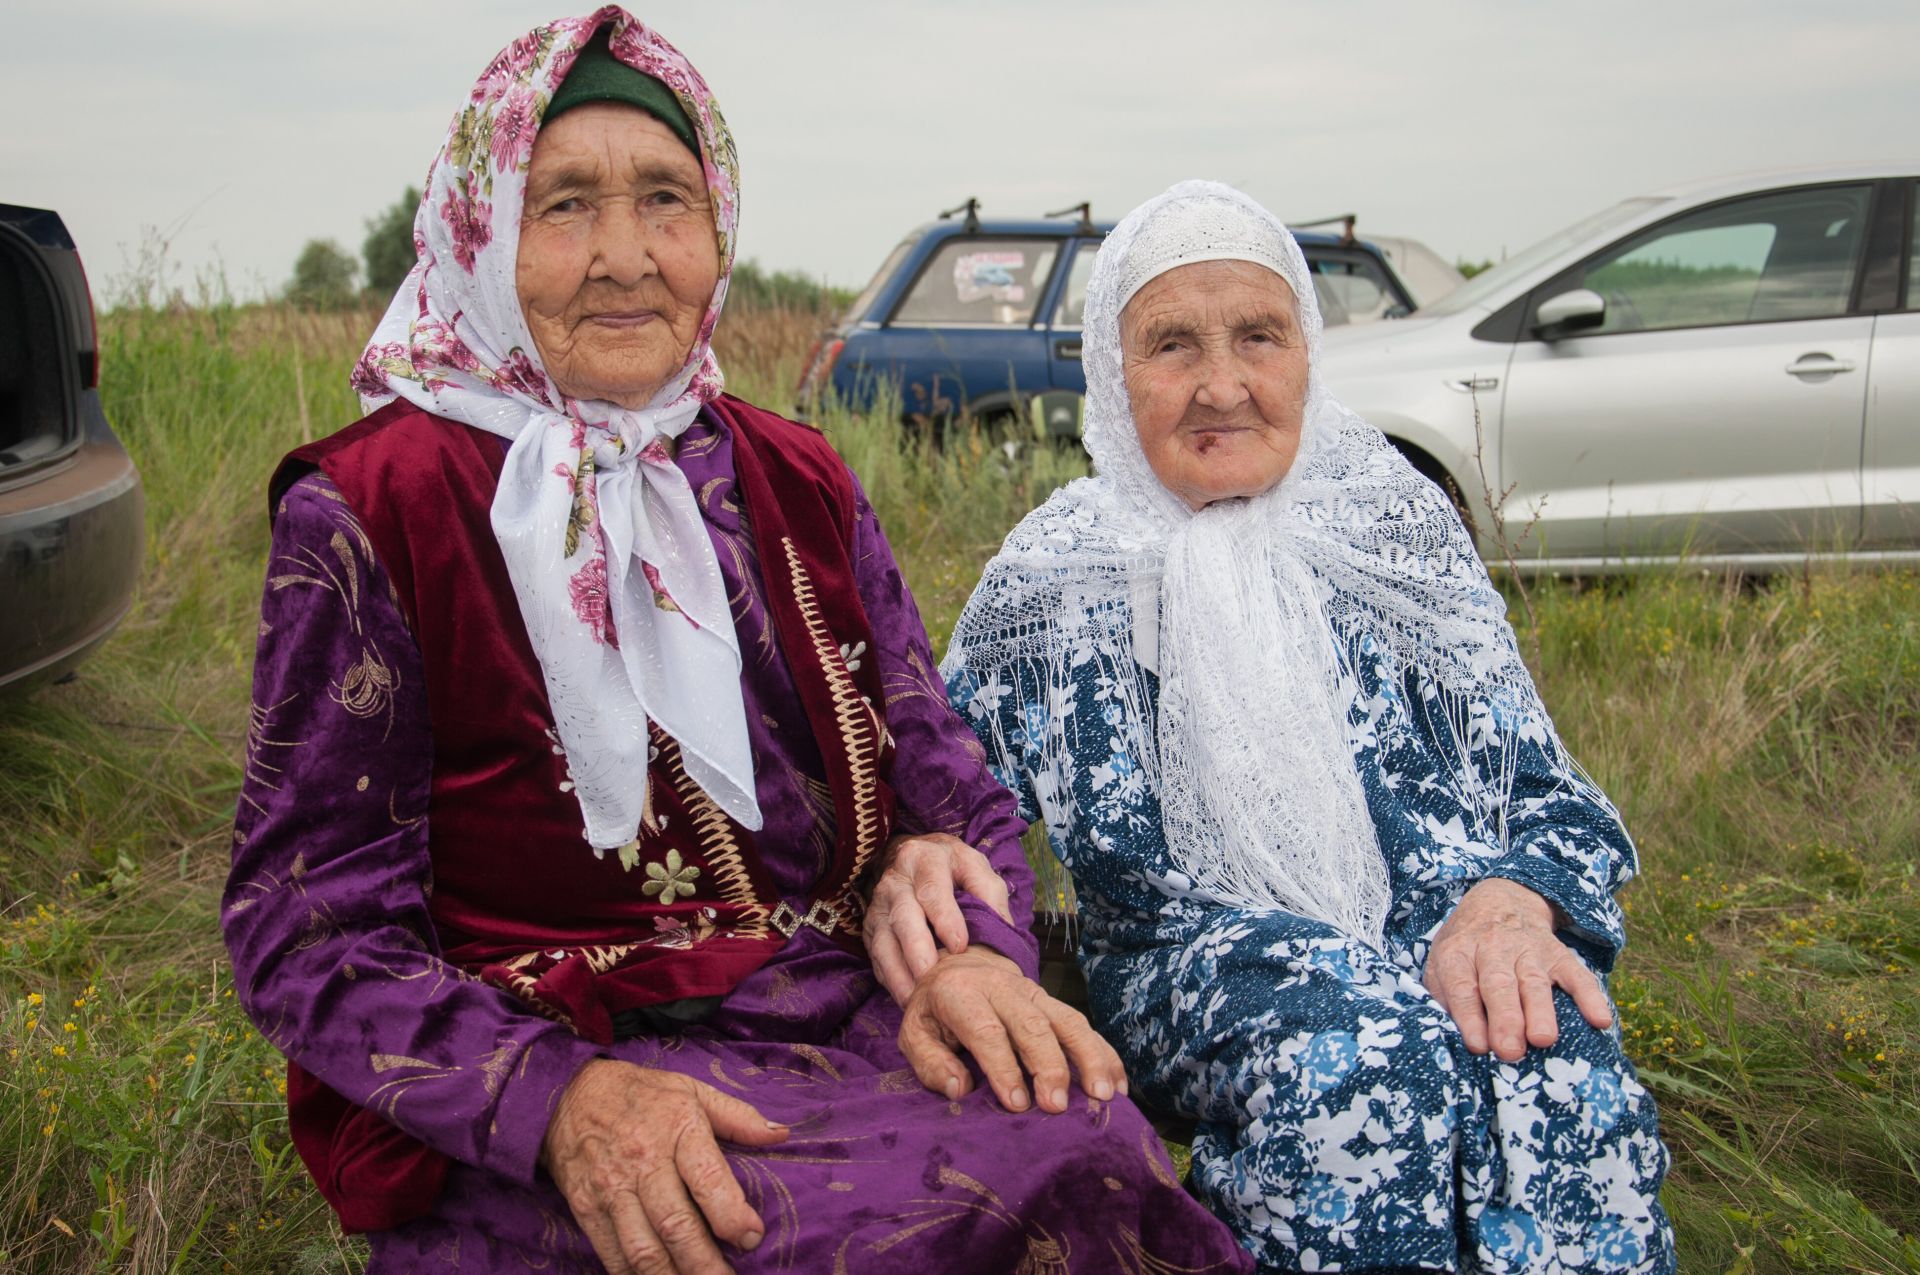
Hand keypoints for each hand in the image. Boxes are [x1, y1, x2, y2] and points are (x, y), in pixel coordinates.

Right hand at [542, 1059, 788, 1274]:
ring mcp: (611, 1190)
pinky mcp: (586, 1209)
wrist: (566, 1094)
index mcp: (677, 1128)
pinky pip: (613, 1256)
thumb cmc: (640, 1093)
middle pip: (676, 1226)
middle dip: (706, 1264)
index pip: (707, 1180)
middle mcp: (643, 1163)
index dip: (731, 1215)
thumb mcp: (691, 1089)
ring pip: (643, 1250)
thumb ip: (738, 1116)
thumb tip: (781, 1135)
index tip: (751, 1237)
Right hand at [865, 831, 1012, 1005]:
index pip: (933, 890)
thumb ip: (989, 894)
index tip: (960, 946)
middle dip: (916, 949)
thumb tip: (1003, 930)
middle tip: (931, 976)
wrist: (915, 855)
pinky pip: (876, 957)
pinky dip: (890, 979)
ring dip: (899, 972)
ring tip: (916, 998)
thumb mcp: (975, 867)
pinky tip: (906, 998)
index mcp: (924, 859)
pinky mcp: (871, 928)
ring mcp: (879, 906)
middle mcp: (895, 881)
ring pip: (884, 941)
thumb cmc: (952, 867)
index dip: (945, 918)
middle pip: (903, 916)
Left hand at [897, 947, 1127, 1113]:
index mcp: (961, 994)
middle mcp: (1002, 988)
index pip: (987, 1032)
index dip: (1004, 1068)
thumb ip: (930, 1062)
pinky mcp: (1052, 1002)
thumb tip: (959, 1090)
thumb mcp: (913, 1033)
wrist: (955, 964)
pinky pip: (1083, 1025)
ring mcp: (1033, 993)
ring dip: (1088, 1057)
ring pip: (1067, 1021)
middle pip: (1033, 1025)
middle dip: (1049, 1066)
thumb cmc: (933, 1010)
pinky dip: (1104, 1053)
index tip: (1017, 1103)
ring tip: (1102, 1095)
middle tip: (1058, 1105)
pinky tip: (1117, 1084)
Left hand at [1422, 878, 1613, 1061]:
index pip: (1462, 986)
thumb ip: (1444, 997)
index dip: (1469, 1016)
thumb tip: (1456, 1037)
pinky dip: (1590, 996)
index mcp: (1459, 952)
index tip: (1478, 1046)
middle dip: (1505, 1018)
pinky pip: (1577, 975)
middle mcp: (1493, 949)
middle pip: (1499, 984)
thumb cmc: (1466, 947)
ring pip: (1534, 981)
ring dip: (1540, 1011)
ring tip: (1543, 1039)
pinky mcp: (1558, 954)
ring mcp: (1528, 950)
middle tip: (1510, 1051)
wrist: (1498, 902)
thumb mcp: (1441, 963)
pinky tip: (1599, 1020)